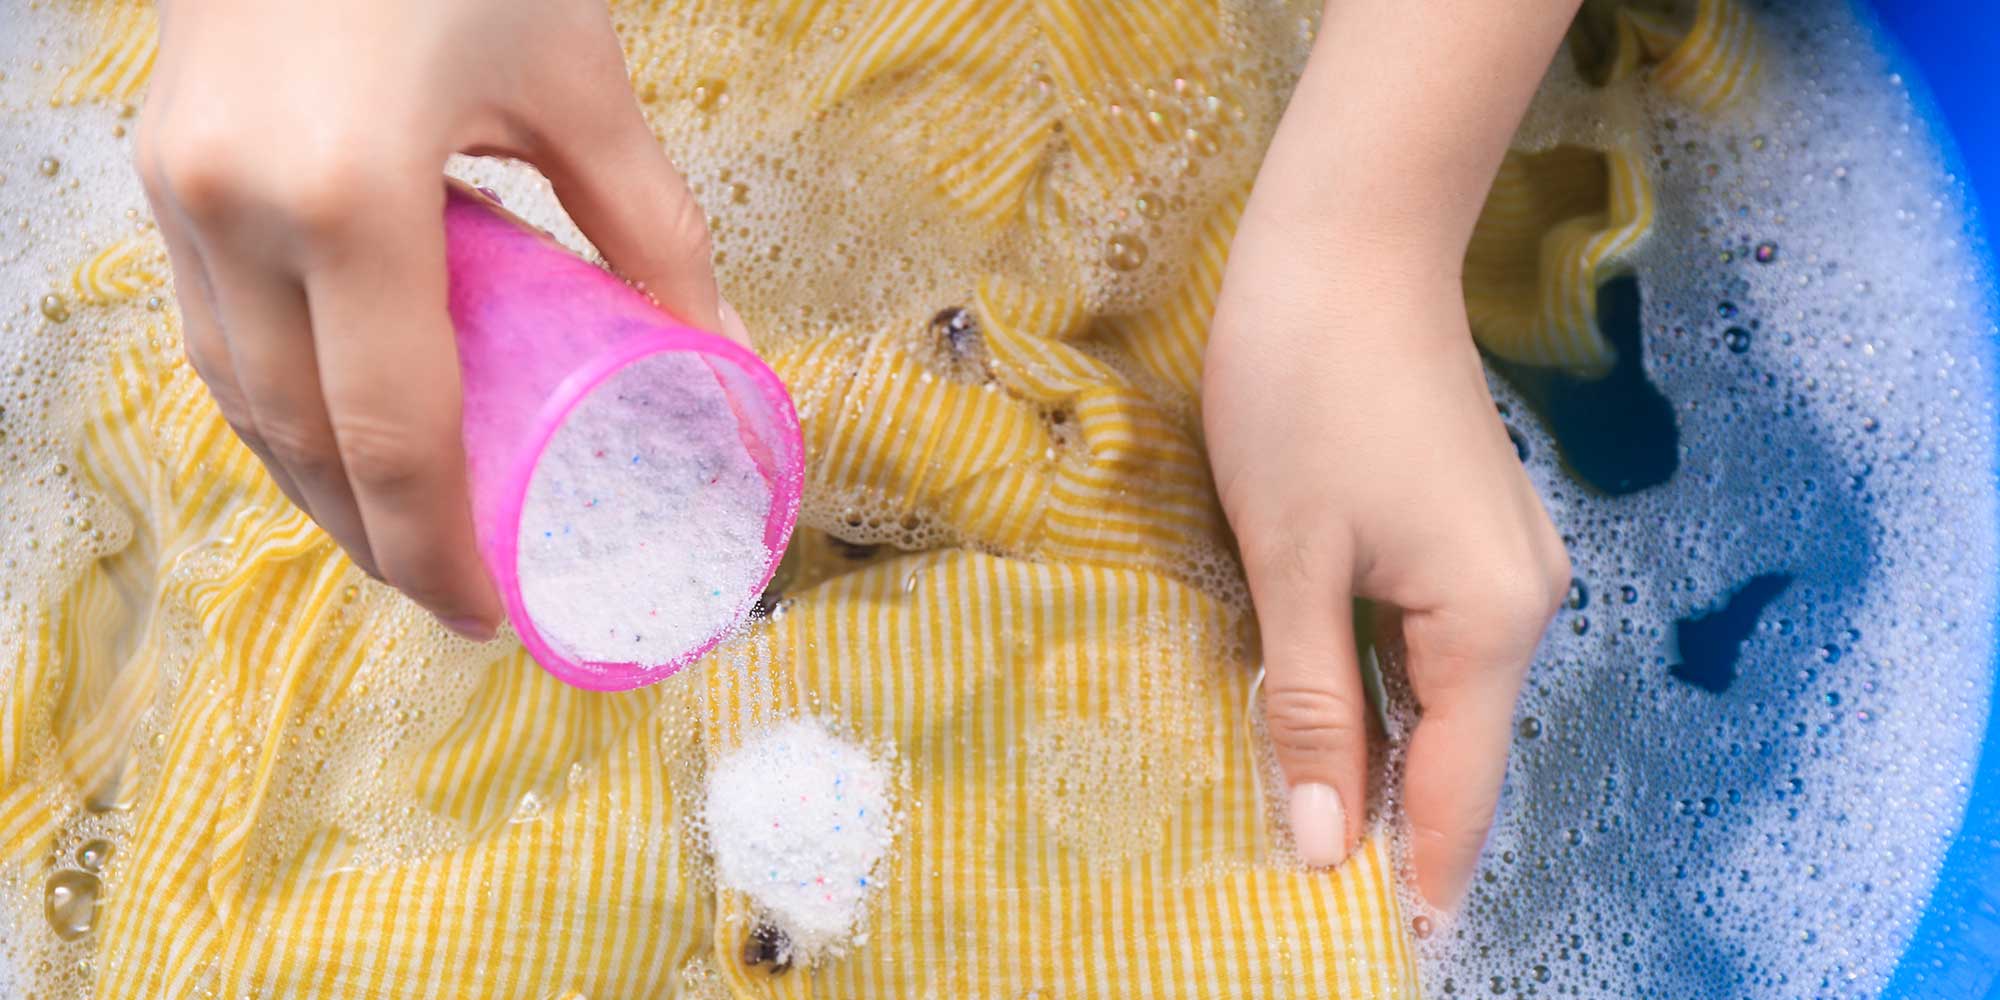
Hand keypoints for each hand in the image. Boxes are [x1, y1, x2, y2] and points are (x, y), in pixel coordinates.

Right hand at [136, 0, 722, 637]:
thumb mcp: (577, 83)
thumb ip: (648, 226)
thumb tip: (716, 351)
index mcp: (346, 196)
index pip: (391, 434)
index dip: (438, 550)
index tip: (488, 615)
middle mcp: (234, 207)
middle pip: (298, 439)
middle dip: (374, 539)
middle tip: (453, 593)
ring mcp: (177, 187)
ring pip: (235, 394)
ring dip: (314, 484)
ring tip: (400, 536)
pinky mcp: (161, 166)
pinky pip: (210, 329)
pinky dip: (272, 403)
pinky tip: (333, 433)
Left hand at [1204, 212, 1569, 908]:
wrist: (1348, 244)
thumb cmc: (1306, 390)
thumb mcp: (1290, 559)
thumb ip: (1308, 704)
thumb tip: (1320, 840)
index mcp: (1489, 623)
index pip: (1454, 791)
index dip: (1410, 872)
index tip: (1371, 942)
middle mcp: (1523, 603)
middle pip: (1452, 749)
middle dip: (1379, 816)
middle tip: (1295, 879)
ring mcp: (1504, 563)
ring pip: (1435, 696)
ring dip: (1371, 748)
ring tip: (1296, 811)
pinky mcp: (1470, 531)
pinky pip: (1427, 641)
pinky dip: (1375, 684)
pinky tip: (1318, 704)